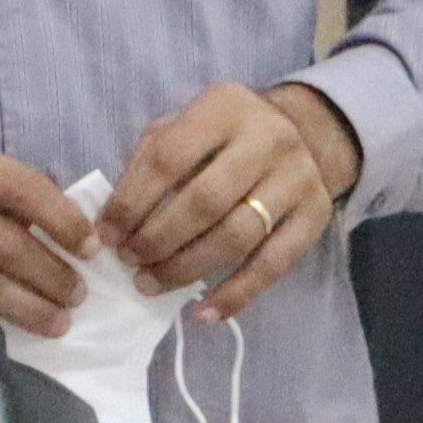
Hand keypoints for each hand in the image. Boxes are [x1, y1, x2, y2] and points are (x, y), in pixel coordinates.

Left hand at [104, 81, 356, 323]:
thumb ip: (149, 163)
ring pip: (236, 237)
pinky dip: (234, 296)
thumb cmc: (223, 138)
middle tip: (130, 262)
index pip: (168, 158)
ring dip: (186, 269)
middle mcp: (268, 138)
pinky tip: (203, 314)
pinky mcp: (315, 216)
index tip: (107, 235)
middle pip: (205, 201)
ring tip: (151, 284)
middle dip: (158, 238)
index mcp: (224, 108)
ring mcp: (297, 178)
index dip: (132, 201)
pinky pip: (272, 266)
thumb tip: (113, 222)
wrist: (304, 133)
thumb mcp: (184, 128)